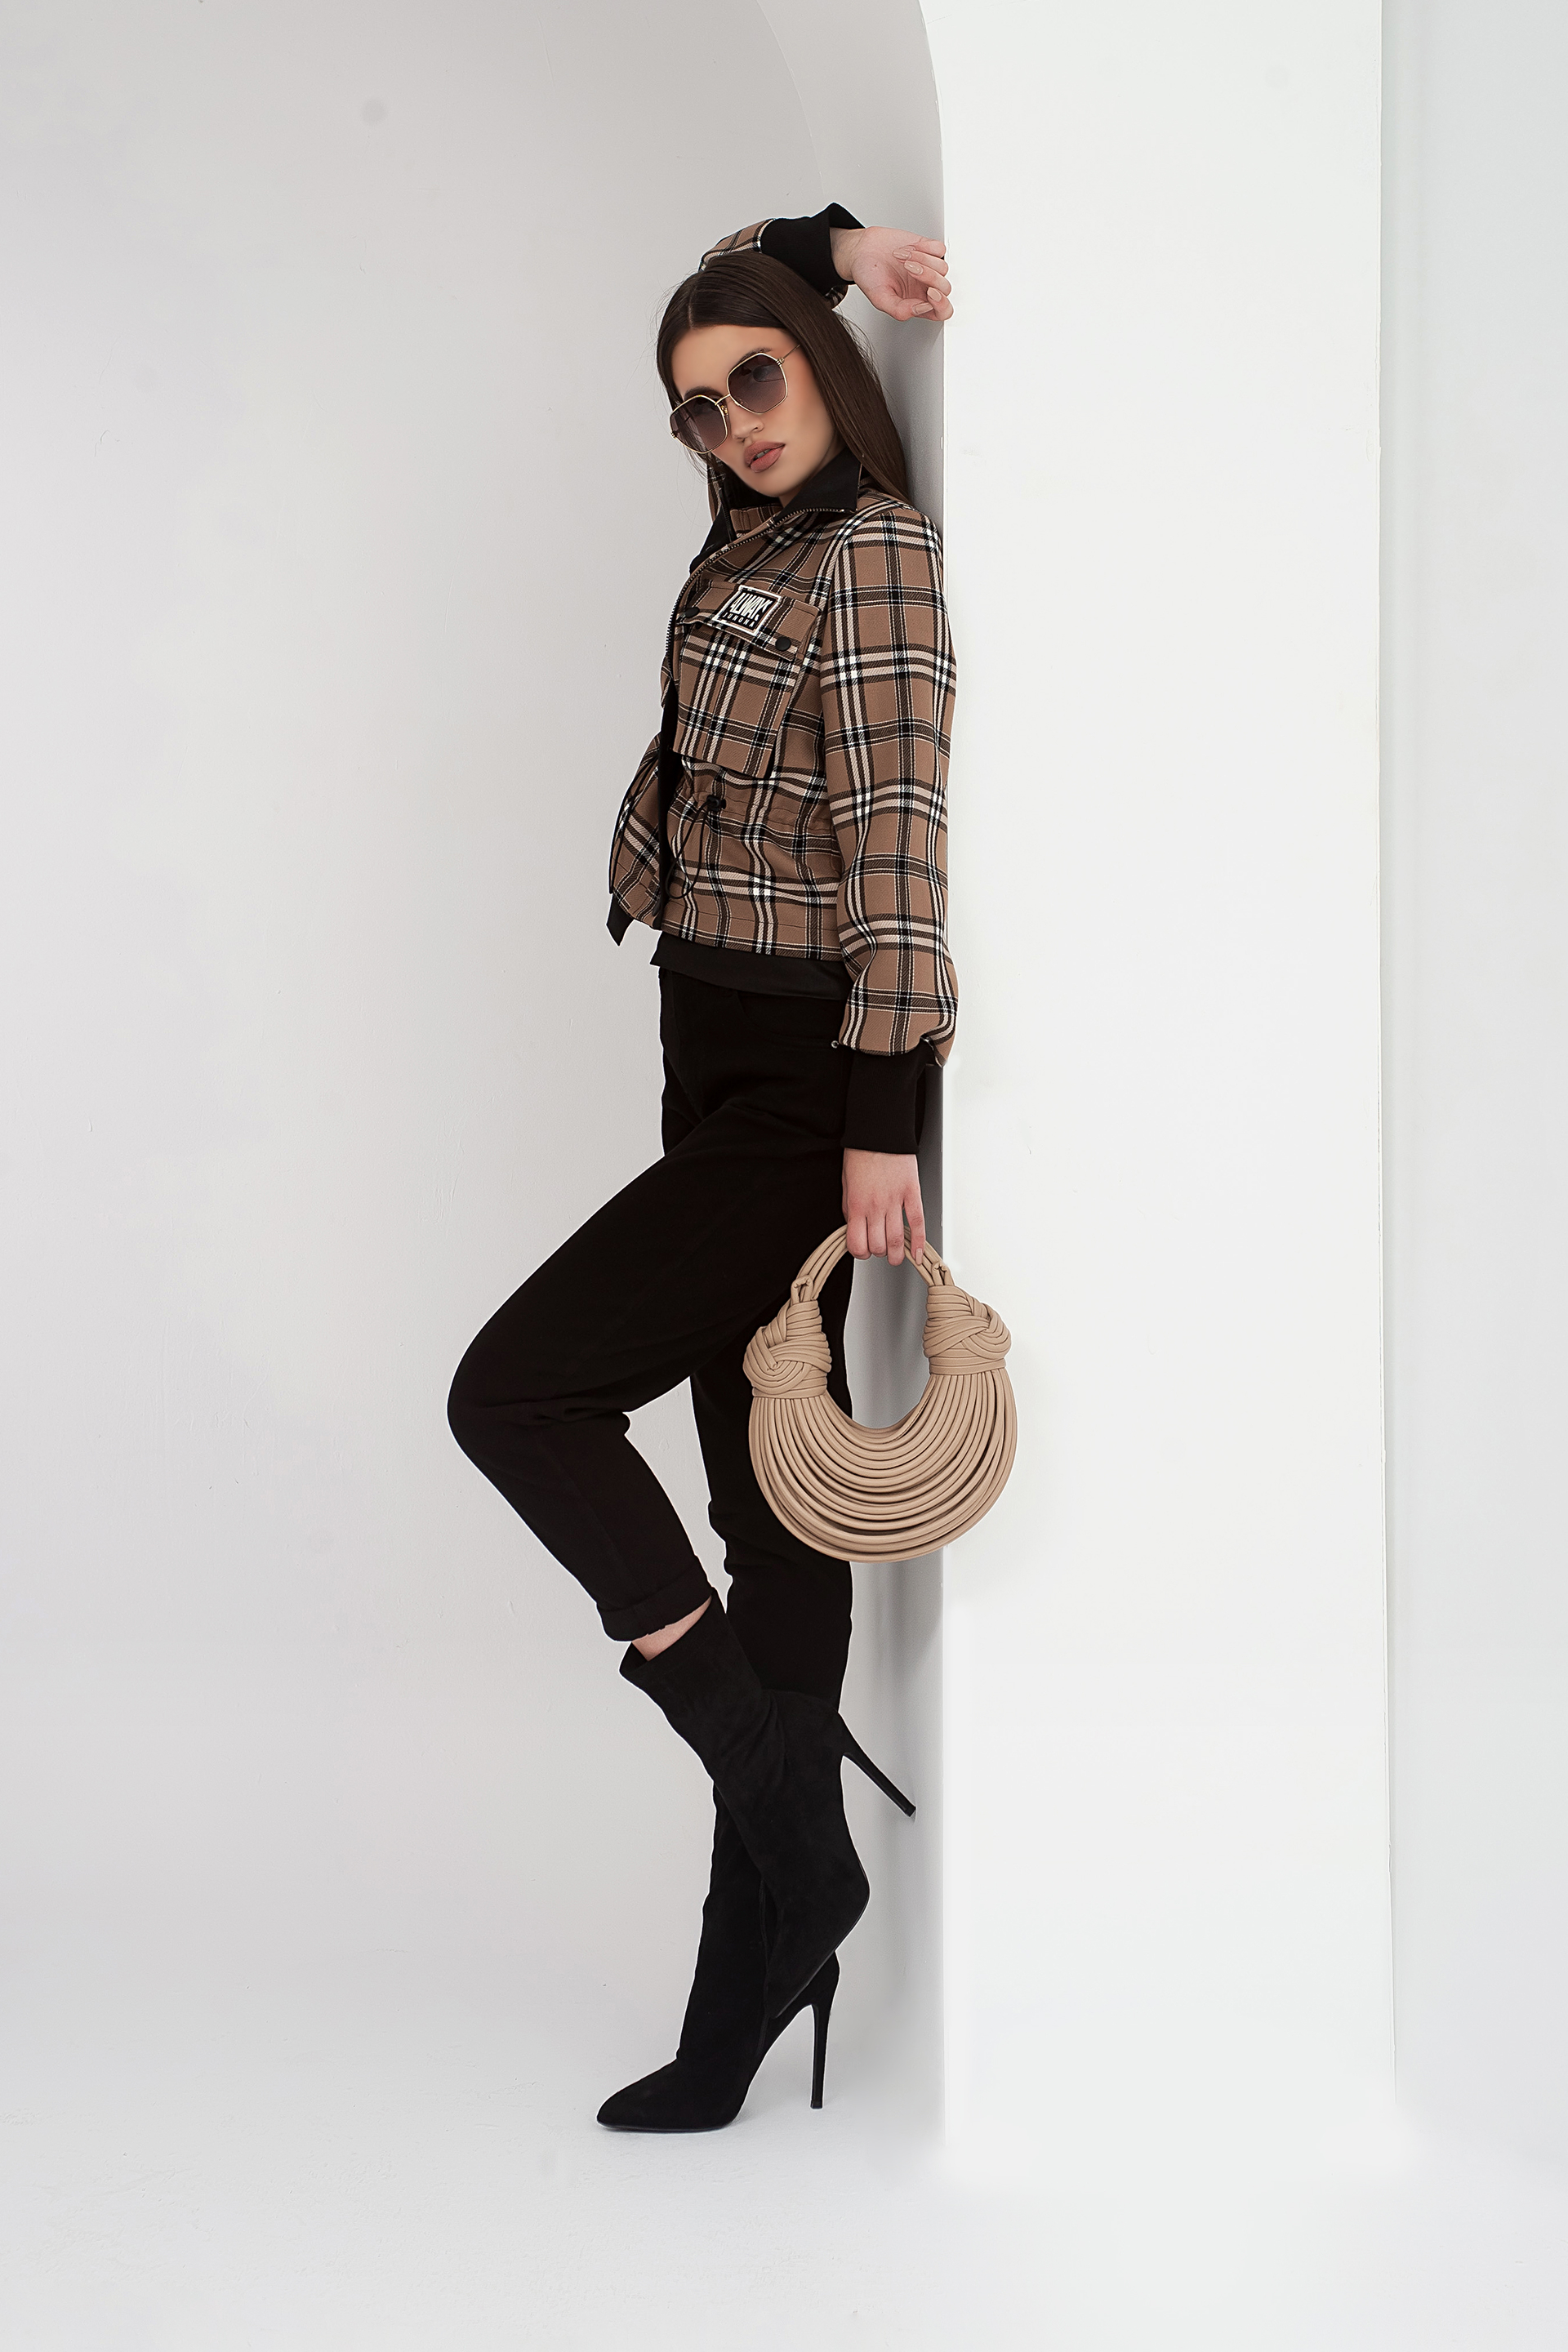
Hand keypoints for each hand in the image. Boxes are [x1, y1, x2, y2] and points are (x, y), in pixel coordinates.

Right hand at [829, 226, 952, 322]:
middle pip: (945, 288)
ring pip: (943, 267)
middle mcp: (925, 287)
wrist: (862, 251)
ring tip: (901, 256)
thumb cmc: (869, 276)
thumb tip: (923, 308)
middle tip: (908, 268)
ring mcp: (929, 268)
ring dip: (922, 259)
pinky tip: (909, 248)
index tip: (930, 293)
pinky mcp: (928, 249)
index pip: (942, 311)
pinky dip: (925, 247)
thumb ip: (900, 310)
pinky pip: (939, 249)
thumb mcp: (880, 299)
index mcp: (918, 304)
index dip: (942, 305)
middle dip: (928, 276)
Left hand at [842, 1149, 926, 1266]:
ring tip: (896, 1256)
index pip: (857, 1243)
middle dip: (878, 1253)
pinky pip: (917, 1222)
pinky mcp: (911, 1193)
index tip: (863, 1251)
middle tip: (879, 1250)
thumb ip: (849, 1208)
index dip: (859, 1253)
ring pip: (896, 1240)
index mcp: (857, 1205)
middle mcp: (875, 1206)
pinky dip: (918, 1241)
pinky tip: (916, 1252)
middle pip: (878, 1245)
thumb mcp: (846, 1184)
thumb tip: (854, 1226)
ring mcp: (895, 1201)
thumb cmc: (861, 1155)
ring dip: (896, 1254)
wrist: (879, 1134)